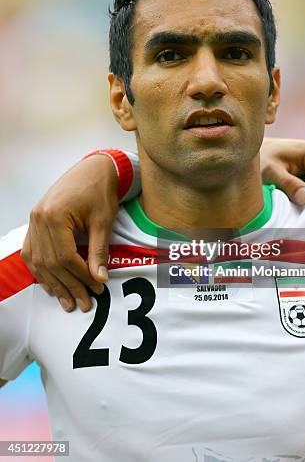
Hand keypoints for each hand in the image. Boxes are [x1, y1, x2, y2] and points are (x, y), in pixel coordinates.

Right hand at [21, 155, 118, 311]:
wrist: (93, 170)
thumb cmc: (100, 191)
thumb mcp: (103, 221)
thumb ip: (99, 251)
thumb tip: (99, 278)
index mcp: (55, 215)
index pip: (65, 257)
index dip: (81, 276)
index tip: (96, 288)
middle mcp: (39, 218)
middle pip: (50, 262)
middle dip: (68, 285)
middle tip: (84, 303)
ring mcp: (33, 220)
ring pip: (38, 261)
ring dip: (53, 283)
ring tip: (68, 301)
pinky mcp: (35, 221)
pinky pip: (32, 252)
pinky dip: (41, 270)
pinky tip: (51, 285)